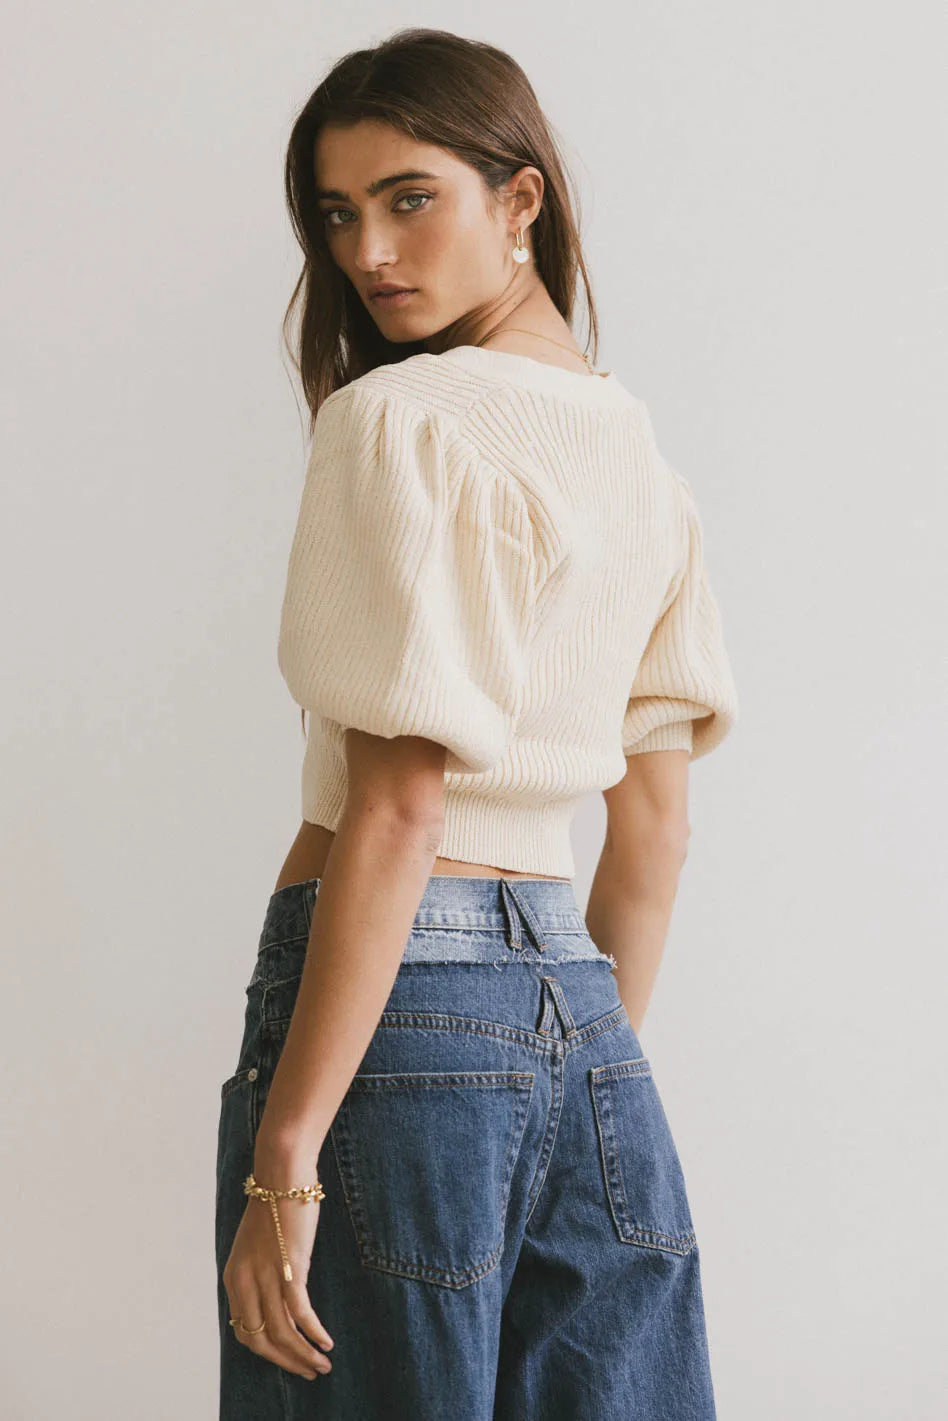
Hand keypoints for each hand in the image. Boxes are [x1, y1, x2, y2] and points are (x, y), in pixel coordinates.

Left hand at [222, 1163, 334, 1381]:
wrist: (282, 1172)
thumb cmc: (275, 1203)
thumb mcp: (258, 1244)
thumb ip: (262, 1272)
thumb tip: (281, 1299)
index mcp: (233, 1277)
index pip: (244, 1331)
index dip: (266, 1352)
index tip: (287, 1358)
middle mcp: (244, 1282)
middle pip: (260, 1340)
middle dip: (285, 1362)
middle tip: (308, 1372)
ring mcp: (266, 1276)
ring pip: (282, 1332)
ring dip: (304, 1355)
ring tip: (323, 1364)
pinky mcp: (289, 1268)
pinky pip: (300, 1313)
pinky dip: (314, 1333)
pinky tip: (327, 1342)